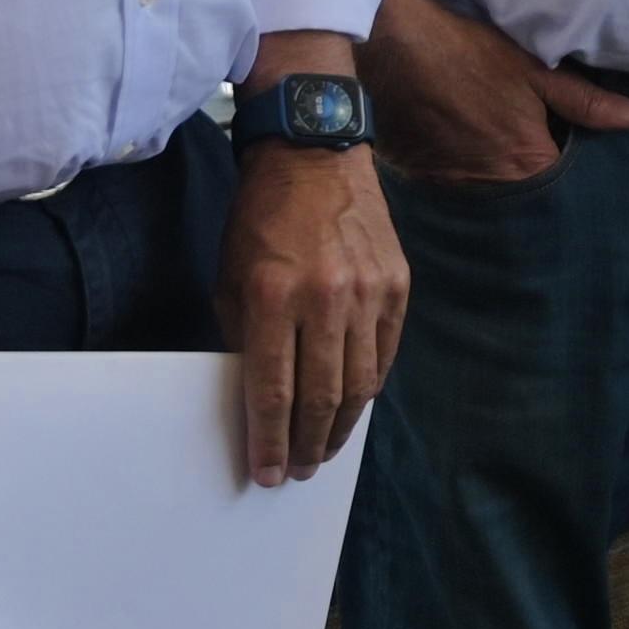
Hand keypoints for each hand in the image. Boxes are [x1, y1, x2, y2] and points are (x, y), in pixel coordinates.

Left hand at [224, 146, 407, 486]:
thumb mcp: (232, 278)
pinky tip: (353, 404)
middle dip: (305, 445)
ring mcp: (367, 291)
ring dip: (339, 427)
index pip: (272, 390)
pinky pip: (384, 353)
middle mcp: (324, 297)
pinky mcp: (396, 284)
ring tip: (323, 449)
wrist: (314, 155)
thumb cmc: (261, 219)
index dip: (269, 441)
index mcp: (272, 295)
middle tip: (298, 471)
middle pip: (320, 396)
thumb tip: (261, 398)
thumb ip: (247, 339)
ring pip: (360, 384)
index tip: (267, 474)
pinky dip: (368, 386)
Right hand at [367, 0, 628, 186]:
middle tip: (542, 158)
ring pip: (490, 194)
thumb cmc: (472, 53)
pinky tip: (467, 149)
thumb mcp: (536, 70)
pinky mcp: (423, 177)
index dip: (572, 177)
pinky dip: (466, 173)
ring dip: (500, 181)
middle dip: (537, 182)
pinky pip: (455, 187)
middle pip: (525, 197)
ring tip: (500, 152)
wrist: (401, 44)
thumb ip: (585, 101)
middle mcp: (489, 186)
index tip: (575, 161)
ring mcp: (452, 185)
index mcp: (526, 164)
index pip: (562, 190)